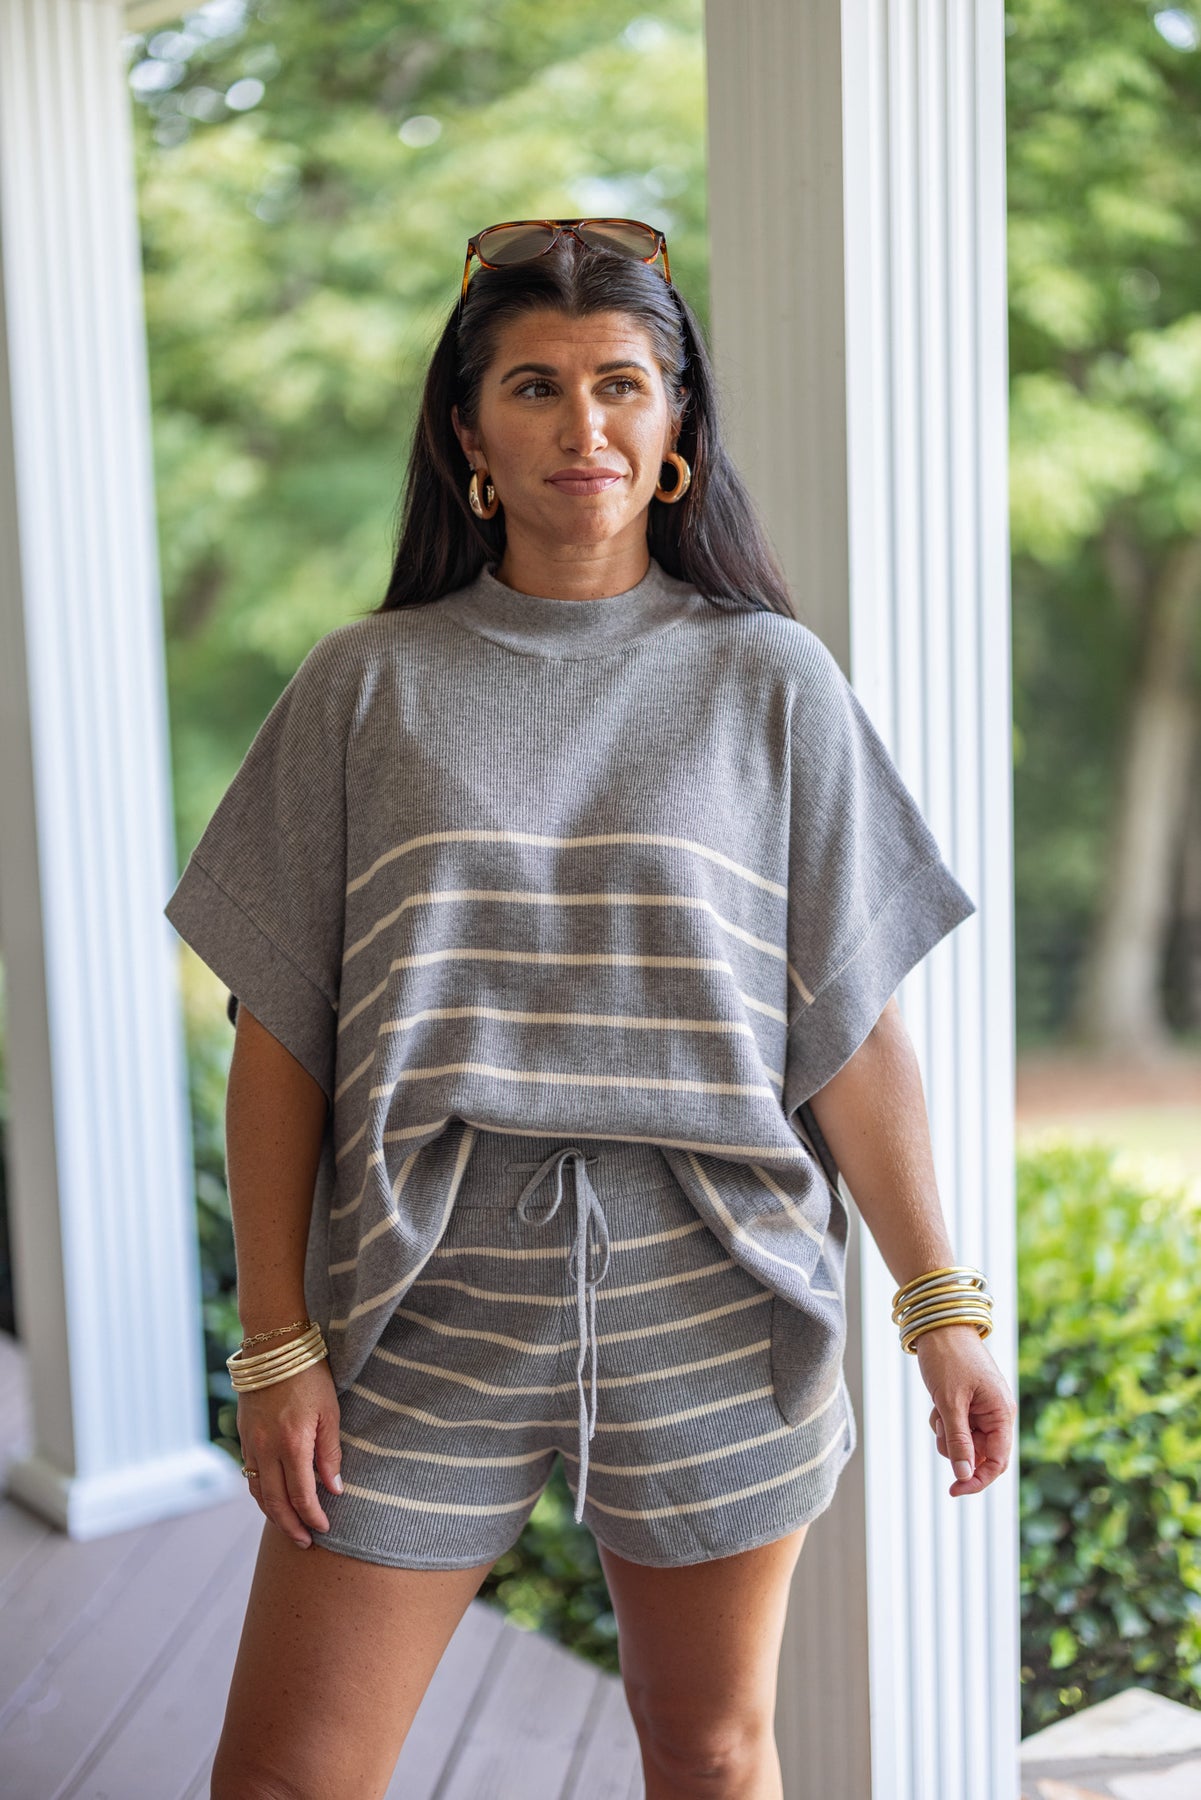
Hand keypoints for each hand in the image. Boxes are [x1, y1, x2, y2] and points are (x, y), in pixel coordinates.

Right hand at [237, 1358, 343, 1546]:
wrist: (274, 1348)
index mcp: (293, 1444)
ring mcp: (251, 1444)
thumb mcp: (330, 1412)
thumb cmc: (310, 1375)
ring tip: (290, 1529)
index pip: (301, 1495)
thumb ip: (330, 1453)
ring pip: (258, 1493)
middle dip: (291, 1526)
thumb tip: (335, 1489)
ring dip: (273, 1515)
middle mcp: (267, 1449)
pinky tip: (272, 1501)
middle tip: (305, 1543)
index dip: (313, 1516)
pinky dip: (260, 1495)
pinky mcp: (244, 1437)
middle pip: (275, 1502)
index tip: (324, 1528)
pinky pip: (249, 1476)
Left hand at [916, 1323, 1015, 1496]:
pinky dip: (943, 1422)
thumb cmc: (948, 1359)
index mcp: (1001, 1413)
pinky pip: (956, 1427)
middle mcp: (996, 1414)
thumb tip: (964, 1475)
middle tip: (941, 1428)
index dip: (977, 1479)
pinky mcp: (967, 1404)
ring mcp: (981, 1409)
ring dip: (947, 1434)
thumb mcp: (950, 1402)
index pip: (997, 1461)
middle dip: (957, 1449)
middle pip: (979, 1454)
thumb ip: (958, 1440)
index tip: (954, 1490)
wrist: (939, 1324)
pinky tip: (936, 1403)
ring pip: (964, 1442)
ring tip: (938, 1410)